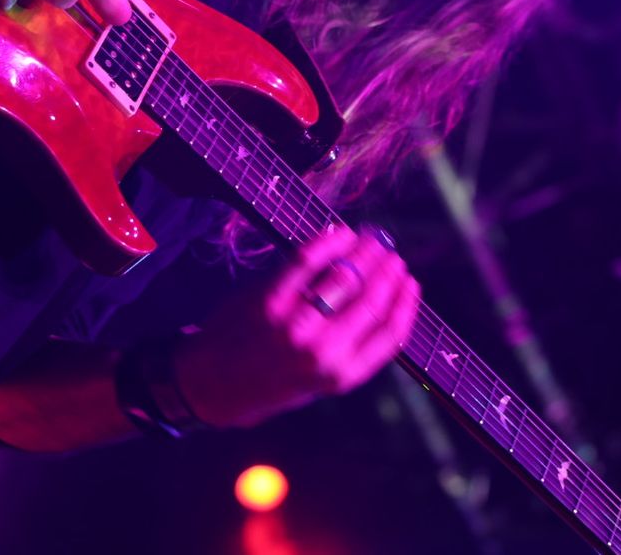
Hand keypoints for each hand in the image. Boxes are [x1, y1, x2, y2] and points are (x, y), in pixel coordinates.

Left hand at [174, 225, 421, 428]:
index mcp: (340, 376)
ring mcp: (296, 326)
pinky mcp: (269, 302)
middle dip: (387, 272)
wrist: (209, 386)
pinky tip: (340, 235)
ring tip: (370, 241)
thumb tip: (380, 305)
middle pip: (372, 301)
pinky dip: (328, 242)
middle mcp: (323, 353)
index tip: (410, 283)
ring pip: (345, 278)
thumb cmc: (266, 382)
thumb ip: (347, 351)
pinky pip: (306, 262)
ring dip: (364, 254)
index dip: (405, 304)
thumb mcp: (315, 384)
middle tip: (391, 253)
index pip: (390, 334)